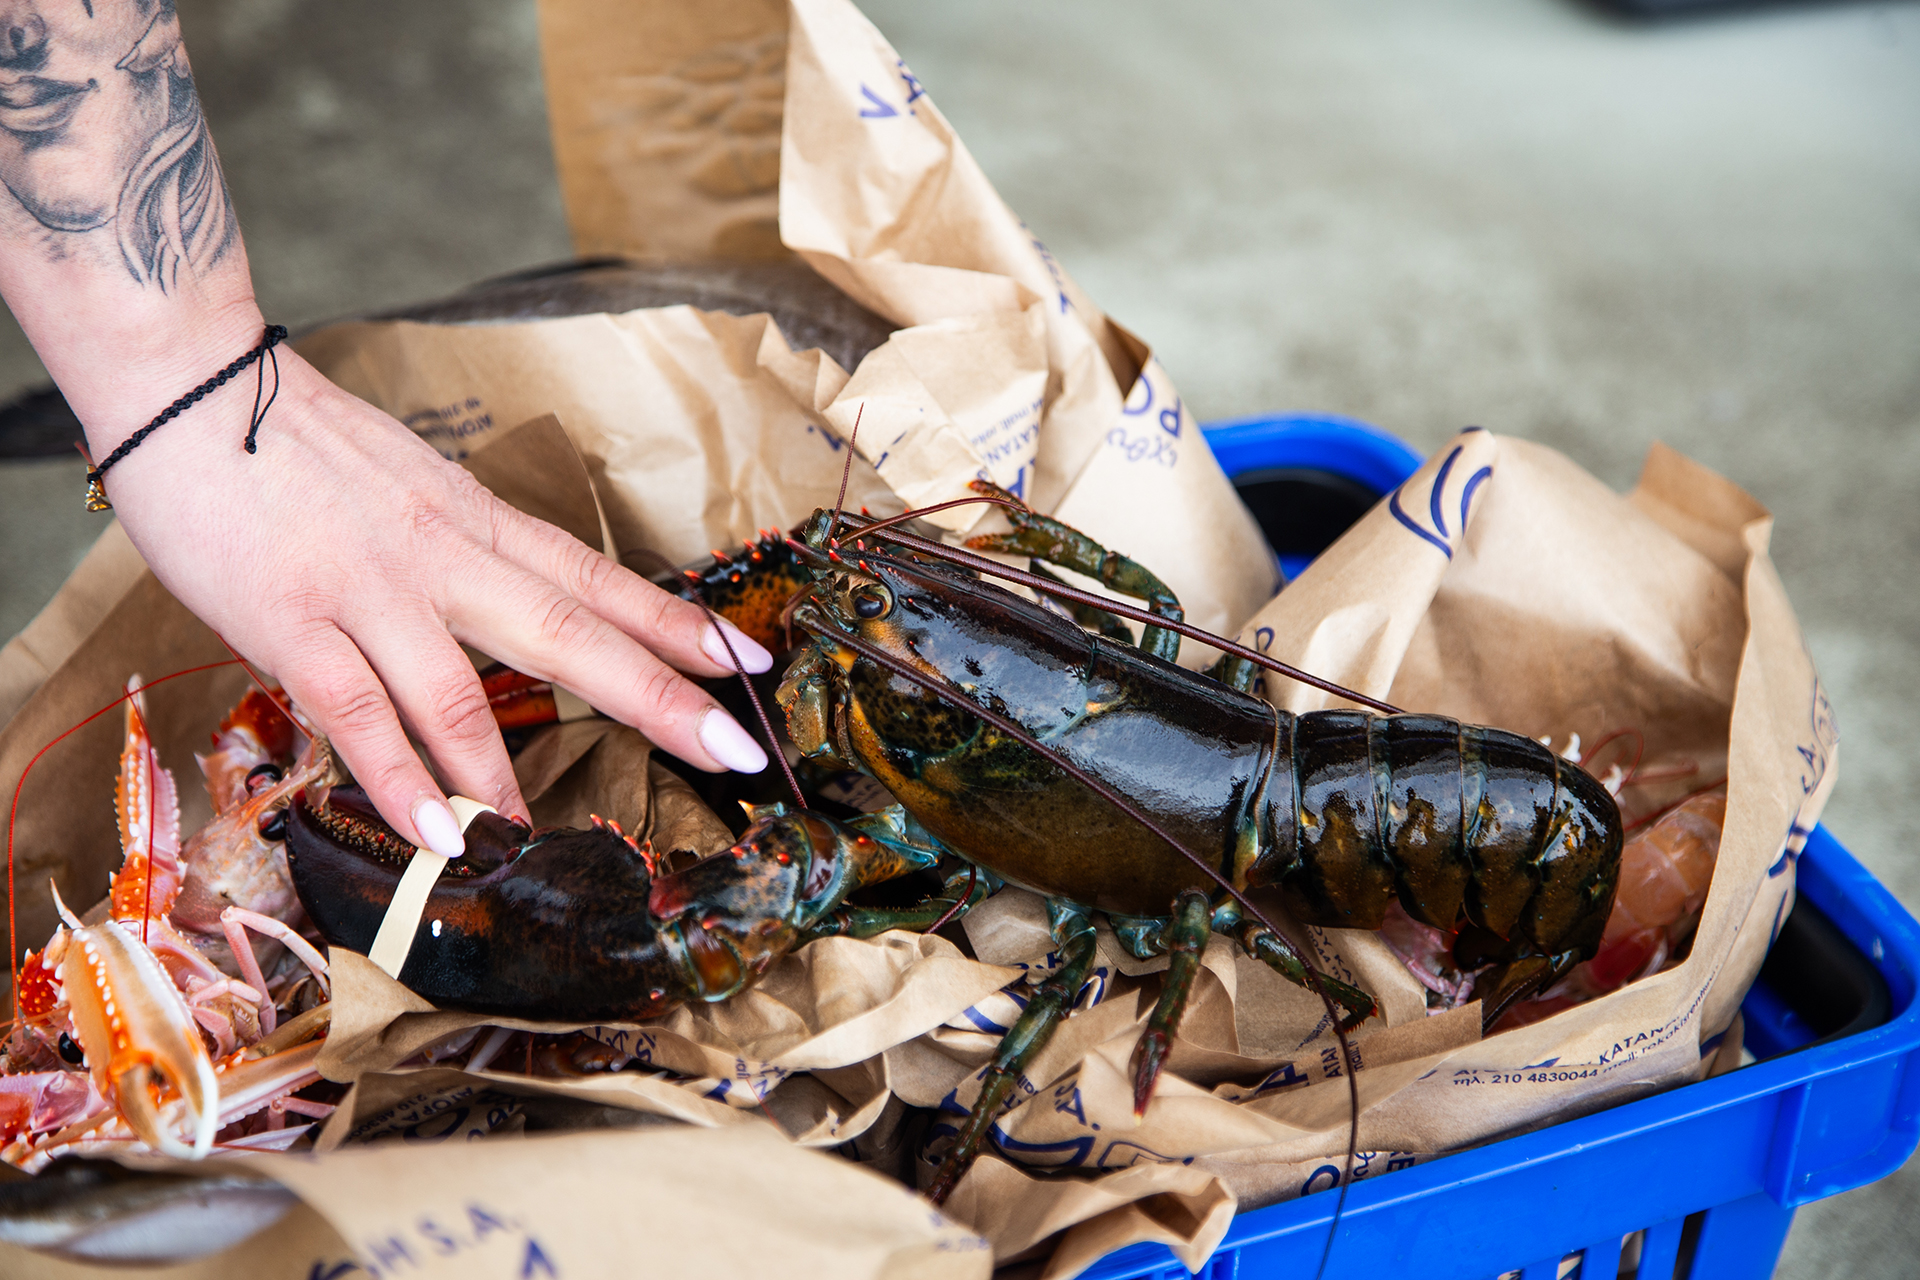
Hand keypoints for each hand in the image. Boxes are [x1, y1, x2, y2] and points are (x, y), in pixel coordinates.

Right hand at [97, 342, 771, 855]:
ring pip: (461, 690)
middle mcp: (445, 556)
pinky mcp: (292, 619)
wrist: (187, 383)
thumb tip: (515, 615)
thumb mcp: (413, 489)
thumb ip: (464, 555)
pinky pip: (356, 710)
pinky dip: (400, 778)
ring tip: (543, 841)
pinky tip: (437, 831)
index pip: (598, 580)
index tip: (747, 660)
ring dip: (506, 775)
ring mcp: (371, 590)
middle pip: (571, 632)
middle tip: (734, 748)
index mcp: (478, 523)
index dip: (678, 623)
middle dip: (658, 696)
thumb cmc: (297, 444)